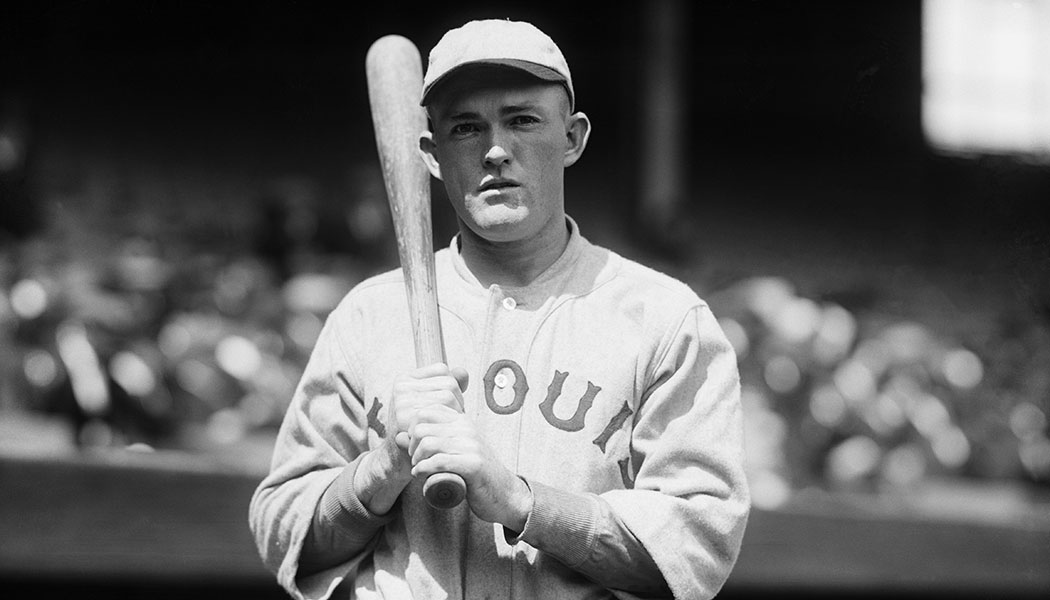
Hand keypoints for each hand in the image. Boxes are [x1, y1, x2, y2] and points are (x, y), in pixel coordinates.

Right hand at [353, 363, 466, 513]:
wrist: (396, 460)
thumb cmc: (419, 431)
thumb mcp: (431, 405)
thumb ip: (447, 387)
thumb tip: (463, 372)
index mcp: (405, 380)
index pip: (442, 370)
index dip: (452, 388)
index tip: (447, 407)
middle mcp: (401, 387)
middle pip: (448, 383)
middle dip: (457, 403)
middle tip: (449, 422)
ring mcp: (401, 402)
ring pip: (448, 396)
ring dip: (454, 415)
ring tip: (445, 428)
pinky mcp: (405, 419)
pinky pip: (442, 413)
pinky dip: (449, 425)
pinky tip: (441, 435)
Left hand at [403, 370, 532, 530]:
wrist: (505, 494)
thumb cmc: (476, 474)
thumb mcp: (453, 451)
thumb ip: (429, 441)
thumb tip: (398, 436)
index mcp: (462, 421)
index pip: (426, 411)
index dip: (412, 429)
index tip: (414, 446)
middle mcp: (467, 428)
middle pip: (422, 427)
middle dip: (411, 446)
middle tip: (416, 461)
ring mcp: (471, 445)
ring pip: (427, 443)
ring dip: (416, 459)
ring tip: (419, 469)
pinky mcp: (473, 464)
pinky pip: (438, 461)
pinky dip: (423, 469)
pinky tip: (420, 475)